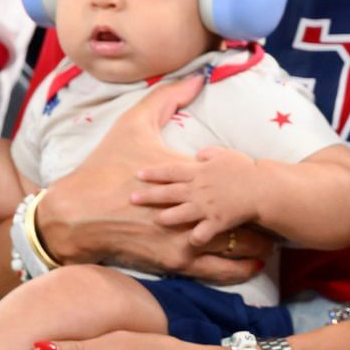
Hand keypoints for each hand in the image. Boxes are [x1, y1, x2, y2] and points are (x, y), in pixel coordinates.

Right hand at [37, 78, 272, 282]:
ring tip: (271, 243)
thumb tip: (196, 77)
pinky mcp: (174, 262)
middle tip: (277, 214)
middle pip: (244, 218)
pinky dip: (236, 269)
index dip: (255, 184)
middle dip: (261, 217)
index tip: (268, 183)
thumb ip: (167, 97)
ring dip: (255, 245)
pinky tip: (252, 265)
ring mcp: (184, 239)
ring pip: (236, 247)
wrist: (73, 213)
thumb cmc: (104, 167)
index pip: (237, 182)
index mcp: (187, 177)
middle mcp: (191, 210)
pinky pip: (216, 272)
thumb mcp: (133, 124)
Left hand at [130, 144, 260, 245]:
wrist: (263, 187)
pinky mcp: (215, 222)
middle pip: (168, 192)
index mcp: (199, 171)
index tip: (138, 174)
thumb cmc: (246, 168)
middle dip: (149, 195)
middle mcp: (198, 189)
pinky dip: (194, 238)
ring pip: (178, 214)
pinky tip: (190, 241)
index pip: (170, 171)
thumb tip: (198, 154)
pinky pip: (199, 234)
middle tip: (132, 198)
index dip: (153, 172)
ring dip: (166, 217)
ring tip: (157, 219)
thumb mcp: (226, 153)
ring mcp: (205, 207)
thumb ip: (209, 153)